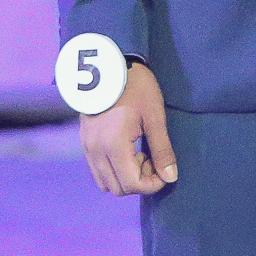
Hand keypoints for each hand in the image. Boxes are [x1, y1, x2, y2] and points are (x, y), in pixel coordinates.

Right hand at [80, 61, 176, 195]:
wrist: (108, 66)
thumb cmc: (137, 87)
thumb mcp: (155, 117)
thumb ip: (162, 150)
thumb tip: (170, 177)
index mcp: (113, 146)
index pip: (132, 185)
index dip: (152, 184)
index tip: (164, 169)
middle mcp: (95, 152)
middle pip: (118, 188)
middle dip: (140, 180)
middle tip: (154, 158)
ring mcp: (87, 148)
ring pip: (106, 183)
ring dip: (127, 177)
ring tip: (141, 153)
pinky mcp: (85, 143)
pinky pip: (98, 171)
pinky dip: (115, 170)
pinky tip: (128, 149)